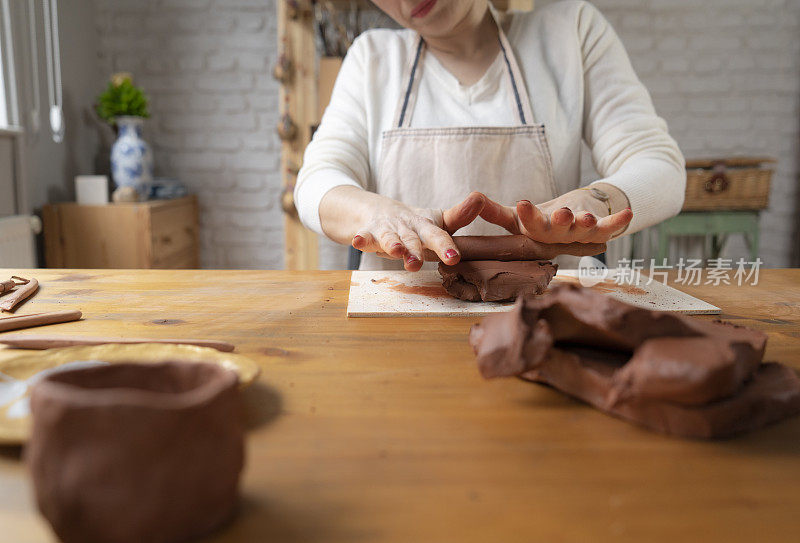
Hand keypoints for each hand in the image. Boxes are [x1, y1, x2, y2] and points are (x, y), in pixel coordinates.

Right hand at [351, 191, 487, 270]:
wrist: (376, 211)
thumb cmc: (414, 224)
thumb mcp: (436, 221)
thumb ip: (459, 215)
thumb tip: (482, 198)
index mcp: (425, 226)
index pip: (438, 235)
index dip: (445, 246)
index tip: (453, 257)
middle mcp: (407, 226)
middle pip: (413, 239)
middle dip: (415, 250)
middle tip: (418, 264)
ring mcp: (387, 229)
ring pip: (390, 238)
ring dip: (393, 245)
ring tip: (396, 252)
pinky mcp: (368, 232)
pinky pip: (365, 236)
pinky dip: (361, 239)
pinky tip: (357, 241)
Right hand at [478, 188, 632, 243]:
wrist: (569, 226)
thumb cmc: (538, 221)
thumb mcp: (516, 216)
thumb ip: (494, 211)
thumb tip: (472, 199)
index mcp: (534, 233)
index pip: (528, 225)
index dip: (527, 215)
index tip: (522, 203)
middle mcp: (555, 237)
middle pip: (557, 231)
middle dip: (560, 222)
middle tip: (562, 213)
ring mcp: (577, 235)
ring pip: (581, 231)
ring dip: (584, 224)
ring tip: (586, 216)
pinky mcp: (596, 230)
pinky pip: (608, 229)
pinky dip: (618, 222)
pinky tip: (628, 214)